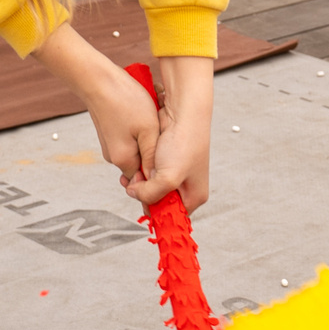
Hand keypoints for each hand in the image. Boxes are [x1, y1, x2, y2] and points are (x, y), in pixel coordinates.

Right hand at [33, 21, 160, 177]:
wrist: (98, 81)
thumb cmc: (126, 102)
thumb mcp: (148, 129)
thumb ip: (151, 156)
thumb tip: (154, 177)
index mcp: (123, 160)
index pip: (145, 180)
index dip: (158, 169)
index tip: (165, 151)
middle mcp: (113, 157)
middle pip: (141, 163)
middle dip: (152, 150)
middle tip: (158, 130)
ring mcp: (110, 145)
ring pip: (136, 149)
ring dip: (146, 138)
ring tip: (149, 119)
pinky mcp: (110, 134)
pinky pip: (129, 139)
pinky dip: (138, 130)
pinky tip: (141, 114)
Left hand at [126, 56, 214, 211]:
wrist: (182, 112)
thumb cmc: (184, 143)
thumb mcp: (168, 178)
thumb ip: (149, 194)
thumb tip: (134, 193)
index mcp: (195, 196)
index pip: (172, 217)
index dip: (155, 214)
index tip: (142, 206)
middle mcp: (186, 186)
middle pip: (159, 202)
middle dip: (144, 195)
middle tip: (136, 185)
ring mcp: (174, 172)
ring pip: (150, 186)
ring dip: (139, 183)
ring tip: (135, 175)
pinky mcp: (164, 160)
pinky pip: (147, 172)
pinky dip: (139, 171)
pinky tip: (136, 166)